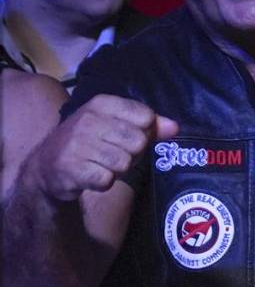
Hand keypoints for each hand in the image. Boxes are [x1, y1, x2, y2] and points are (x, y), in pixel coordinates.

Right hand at [22, 95, 176, 200]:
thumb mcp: (116, 123)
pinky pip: (107, 180)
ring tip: (100, 164)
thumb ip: (149, 124)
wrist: (47, 165)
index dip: (144, 132)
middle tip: (112, 153)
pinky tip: (91, 175)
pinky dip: (103, 182)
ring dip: (117, 169)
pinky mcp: (72, 169)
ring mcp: (77, 145)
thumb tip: (175, 127)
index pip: (145, 117)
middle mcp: (87, 120)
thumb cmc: (89, 141)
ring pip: (125, 163)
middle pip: (138, 142)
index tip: (126, 135)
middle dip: (132, 154)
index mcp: (101, 103)